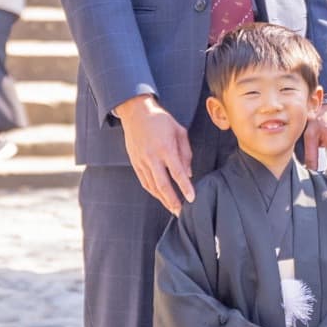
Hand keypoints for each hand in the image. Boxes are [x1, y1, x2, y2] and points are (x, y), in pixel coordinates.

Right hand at [115, 95, 193, 214]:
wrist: (136, 113)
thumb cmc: (161, 121)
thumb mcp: (179, 131)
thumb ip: (186, 153)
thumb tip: (189, 174)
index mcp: (165, 148)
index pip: (177, 173)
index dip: (185, 188)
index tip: (192, 199)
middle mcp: (152, 157)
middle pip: (162, 185)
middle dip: (172, 201)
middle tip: (181, 213)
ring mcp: (141, 161)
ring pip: (152, 186)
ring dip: (162, 199)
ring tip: (173, 209)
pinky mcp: (135, 163)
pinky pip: (144, 182)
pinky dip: (153, 192)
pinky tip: (160, 197)